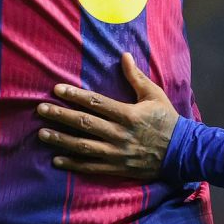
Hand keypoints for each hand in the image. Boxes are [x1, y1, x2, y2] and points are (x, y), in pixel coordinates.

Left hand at [36, 52, 178, 179]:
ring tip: (42, 133)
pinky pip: (91, 167)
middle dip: (60, 115)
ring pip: (83, 146)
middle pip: (84, 123)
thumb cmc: (167, 120)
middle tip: (41, 109)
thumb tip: (124, 55)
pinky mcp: (116, 168)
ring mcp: (116, 153)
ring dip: (61, 139)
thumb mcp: (154, 95)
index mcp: (128, 114)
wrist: (182, 152)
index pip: (96, 103)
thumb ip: (136, 76)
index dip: (75, 96)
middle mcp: (119, 134)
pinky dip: (73, 164)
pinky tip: (56, 160)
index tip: (57, 89)